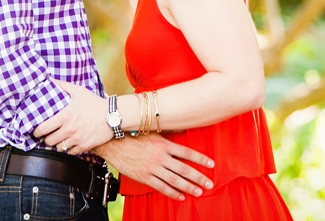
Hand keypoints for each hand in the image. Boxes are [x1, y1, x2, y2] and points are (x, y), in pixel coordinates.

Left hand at [32, 80, 111, 154]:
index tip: (36, 131)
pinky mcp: (85, 146)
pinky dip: (69, 149)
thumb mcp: (79, 91)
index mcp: (65, 116)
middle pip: (49, 141)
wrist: (113, 115)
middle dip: (46, 138)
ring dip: (57, 144)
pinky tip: (70, 142)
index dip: (36, 132)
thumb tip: (49, 79)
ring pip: (58, 148)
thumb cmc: (95, 103)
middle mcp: (70, 129)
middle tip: (48, 135)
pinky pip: (70, 152)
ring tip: (59, 139)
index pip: (43, 129)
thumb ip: (62, 85)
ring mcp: (77, 139)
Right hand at [94, 134, 214, 200]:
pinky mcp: (144, 177)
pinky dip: (172, 193)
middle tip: (210, 184)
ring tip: (198, 191)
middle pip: (184, 169)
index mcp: (164, 145)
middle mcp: (160, 157)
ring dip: (188, 187)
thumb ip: (169, 132)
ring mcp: (152, 168)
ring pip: (174, 180)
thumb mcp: (153, 130)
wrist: (113, 142)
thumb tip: (184, 128)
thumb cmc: (133, 134)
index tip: (211, 164)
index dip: (200, 159)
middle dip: (198, 177)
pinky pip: (160, 187)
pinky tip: (180, 196)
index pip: (187, 153)